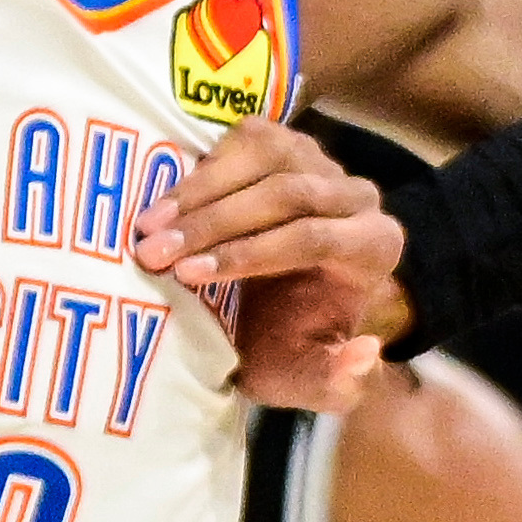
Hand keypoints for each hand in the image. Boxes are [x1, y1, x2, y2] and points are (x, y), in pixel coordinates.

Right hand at [132, 124, 404, 408]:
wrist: (282, 306)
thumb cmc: (293, 342)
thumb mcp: (309, 379)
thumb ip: (338, 382)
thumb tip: (365, 353)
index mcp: (374, 249)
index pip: (312, 238)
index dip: (247, 252)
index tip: (188, 274)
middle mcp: (357, 197)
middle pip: (286, 194)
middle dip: (213, 224)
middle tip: (153, 253)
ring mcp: (320, 161)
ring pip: (261, 159)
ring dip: (197, 194)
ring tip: (148, 228)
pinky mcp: (284, 141)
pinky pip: (242, 140)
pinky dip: (200, 173)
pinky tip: (163, 206)